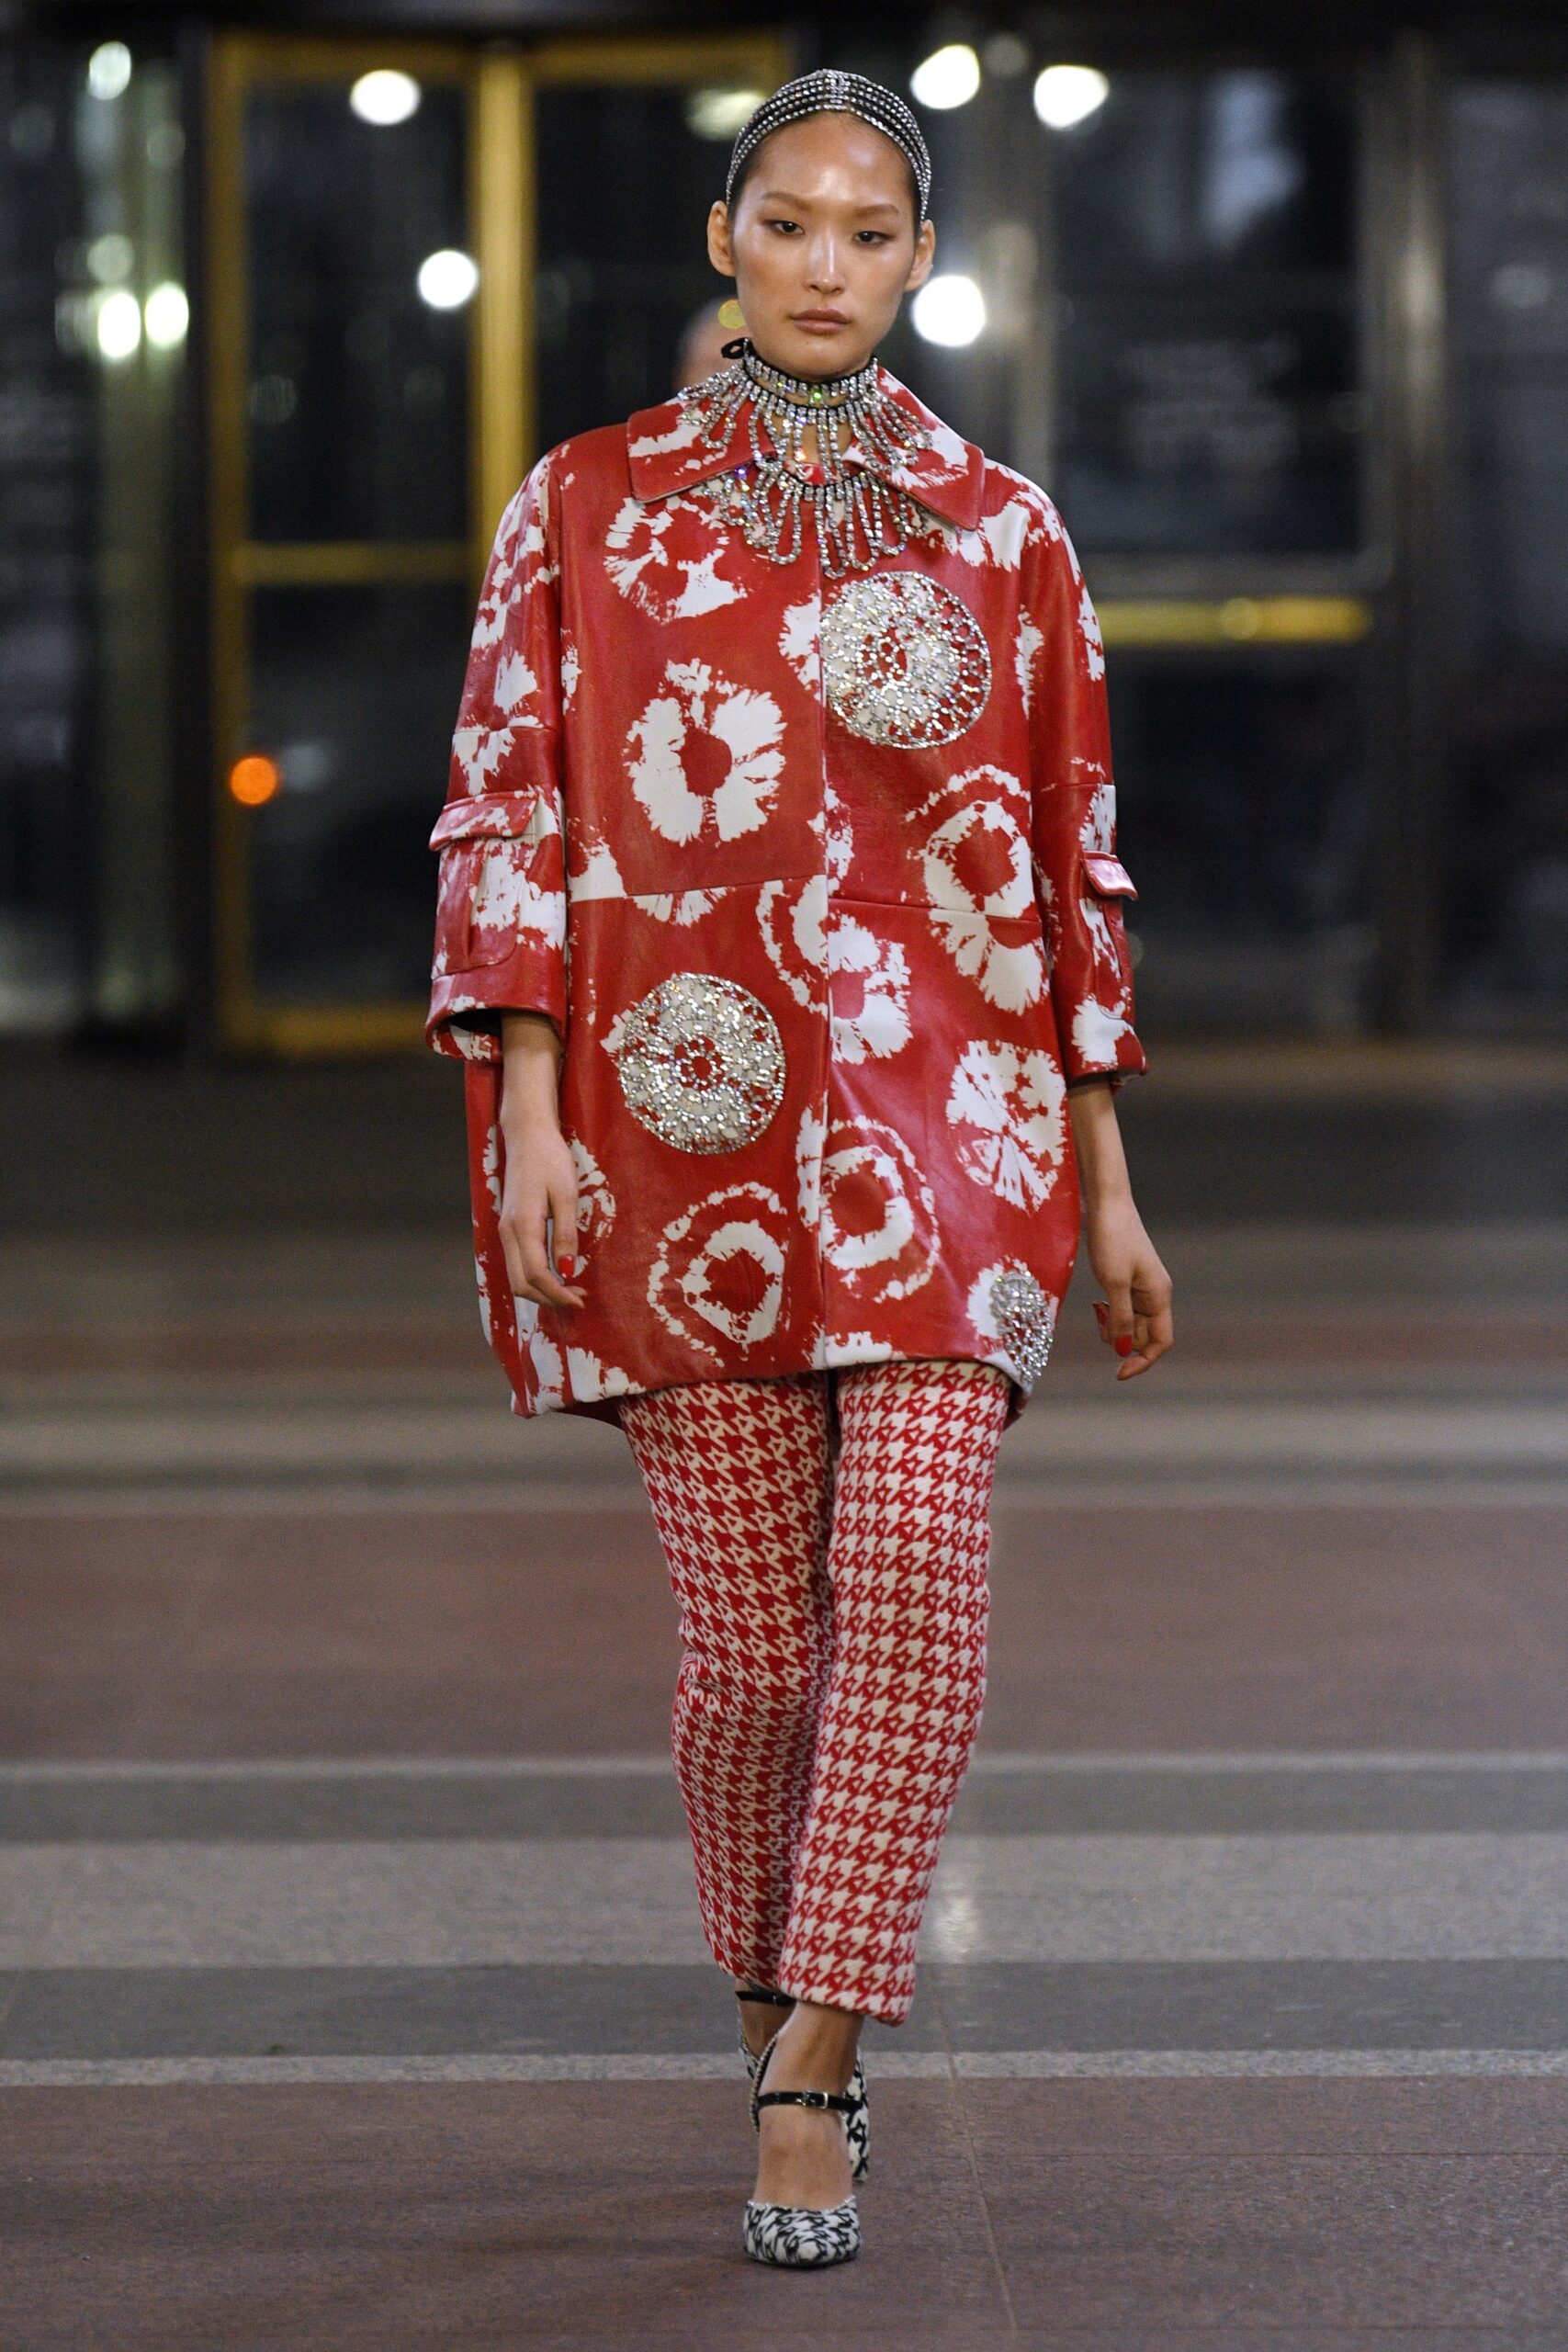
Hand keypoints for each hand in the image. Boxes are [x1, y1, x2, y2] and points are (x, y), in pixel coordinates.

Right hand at [498, 1115, 585, 1311]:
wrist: (527, 1136)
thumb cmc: (550, 1160)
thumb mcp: (567, 1195)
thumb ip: (565, 1235)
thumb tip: (567, 1271)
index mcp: (523, 1226)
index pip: (536, 1275)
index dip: (557, 1294)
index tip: (580, 1300)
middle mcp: (508, 1233)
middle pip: (521, 1284)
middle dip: (549, 1298)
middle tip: (578, 1298)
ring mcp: (505, 1231)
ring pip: (516, 1276)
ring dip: (542, 1290)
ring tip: (571, 1288)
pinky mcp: (509, 1227)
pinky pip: (517, 1263)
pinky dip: (535, 1277)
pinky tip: (556, 1273)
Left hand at [1087, 1200, 1172, 1378]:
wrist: (1106, 1205)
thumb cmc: (1112, 1239)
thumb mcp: (1113, 1283)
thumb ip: (1120, 1318)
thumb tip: (1123, 1350)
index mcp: (1160, 1296)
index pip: (1161, 1342)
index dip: (1143, 1361)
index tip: (1118, 1372)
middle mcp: (1155, 1295)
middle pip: (1143, 1335)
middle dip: (1122, 1339)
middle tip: (1099, 1323)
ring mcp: (1142, 1288)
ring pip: (1130, 1323)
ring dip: (1113, 1326)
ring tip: (1097, 1308)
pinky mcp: (1128, 1280)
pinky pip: (1122, 1309)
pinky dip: (1109, 1313)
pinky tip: (1097, 1302)